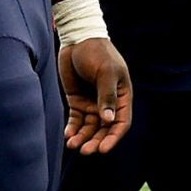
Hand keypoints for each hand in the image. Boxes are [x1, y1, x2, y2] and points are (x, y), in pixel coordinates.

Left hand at [60, 37, 132, 155]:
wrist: (78, 40)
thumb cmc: (97, 53)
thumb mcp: (106, 73)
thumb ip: (107, 96)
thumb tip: (108, 119)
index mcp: (122, 97)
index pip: (121, 123)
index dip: (113, 137)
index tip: (103, 149)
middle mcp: (108, 103)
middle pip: (104, 129)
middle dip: (95, 141)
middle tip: (85, 151)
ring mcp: (92, 102)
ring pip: (89, 127)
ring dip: (83, 137)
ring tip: (72, 144)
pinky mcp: (77, 100)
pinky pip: (76, 119)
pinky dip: (73, 128)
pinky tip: (68, 135)